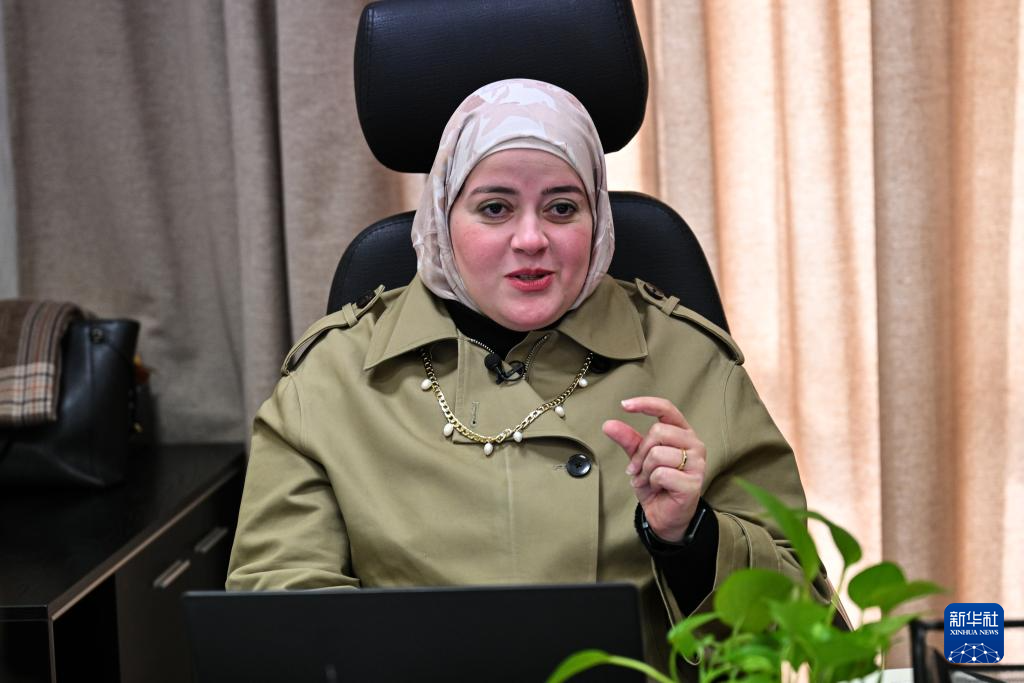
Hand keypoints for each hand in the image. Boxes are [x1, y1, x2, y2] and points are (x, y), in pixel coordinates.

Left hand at [602, 397, 705, 542]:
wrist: (665, 515)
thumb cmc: (657, 484)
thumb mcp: (639, 458)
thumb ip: (628, 440)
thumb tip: (609, 424)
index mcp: (683, 433)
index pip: (666, 409)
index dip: (645, 404)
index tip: (624, 405)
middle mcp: (694, 444)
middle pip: (658, 432)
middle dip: (640, 453)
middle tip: (637, 469)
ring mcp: (697, 463)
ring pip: (658, 454)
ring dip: (645, 470)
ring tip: (648, 480)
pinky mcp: (694, 482)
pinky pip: (661, 473)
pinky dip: (652, 482)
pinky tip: (658, 488)